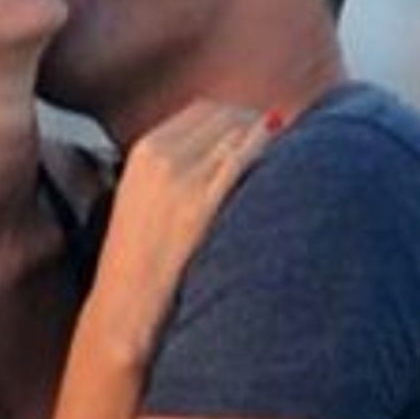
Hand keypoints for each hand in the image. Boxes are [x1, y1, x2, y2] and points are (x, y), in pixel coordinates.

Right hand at [85, 101, 280, 359]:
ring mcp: (181, 178)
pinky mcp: (200, 205)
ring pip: (239, 133)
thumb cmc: (140, 263)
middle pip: (226, 116)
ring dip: (267, 137)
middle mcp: (161, 156)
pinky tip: (287, 156)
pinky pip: (242, 161)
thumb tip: (230, 147)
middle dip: (257, 125)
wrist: (125, 308)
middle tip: (285, 140)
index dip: (238, 118)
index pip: (205, 110)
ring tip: (295, 151)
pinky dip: (266, 151)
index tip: (261, 129)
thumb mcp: (144, 199)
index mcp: (145, 150)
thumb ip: (177, 166)